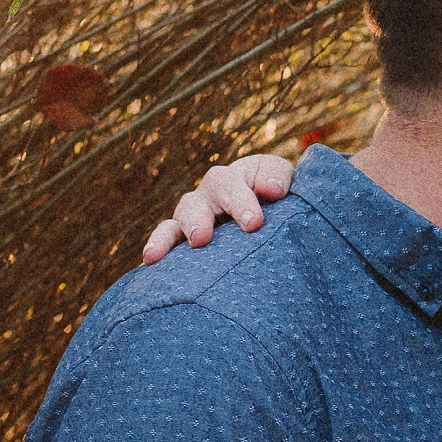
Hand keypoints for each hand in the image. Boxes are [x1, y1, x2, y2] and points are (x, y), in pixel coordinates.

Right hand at [142, 150, 294, 265]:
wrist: (279, 224)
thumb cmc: (286, 206)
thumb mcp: (292, 190)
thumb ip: (281, 180)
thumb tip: (271, 189)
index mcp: (242, 177)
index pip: (237, 180)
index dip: (241, 199)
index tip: (253, 223)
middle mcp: (215, 194)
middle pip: (202, 197)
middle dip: (200, 217)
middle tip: (201, 238)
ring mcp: (197, 216)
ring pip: (181, 217)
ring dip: (171, 234)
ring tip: (160, 254)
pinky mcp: (184, 240)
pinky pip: (166, 241)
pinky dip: (157, 249)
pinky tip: (148, 263)